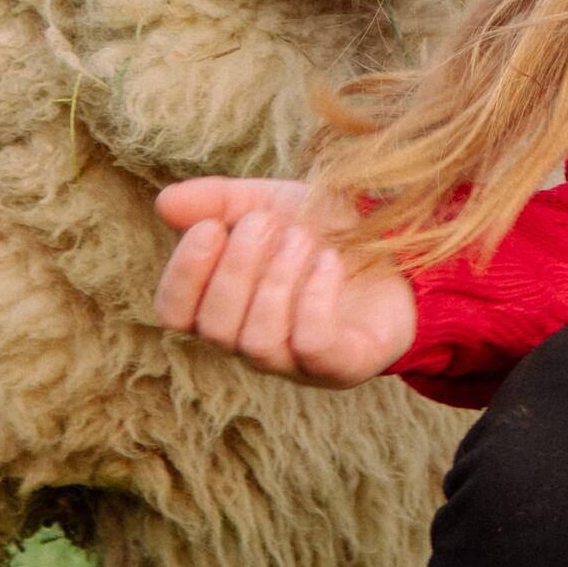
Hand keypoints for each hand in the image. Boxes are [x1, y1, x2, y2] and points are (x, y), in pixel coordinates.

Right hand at [150, 177, 417, 386]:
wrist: (403, 249)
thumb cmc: (325, 233)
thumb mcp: (271, 203)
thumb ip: (220, 201)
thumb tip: (164, 202)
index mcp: (227, 307)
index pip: (174, 313)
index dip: (184, 274)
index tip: (211, 228)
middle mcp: (253, 342)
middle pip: (215, 326)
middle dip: (238, 265)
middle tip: (268, 222)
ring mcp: (297, 362)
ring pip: (257, 340)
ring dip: (277, 278)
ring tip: (302, 239)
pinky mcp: (342, 365)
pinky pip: (311, 345)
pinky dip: (314, 298)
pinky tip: (328, 262)